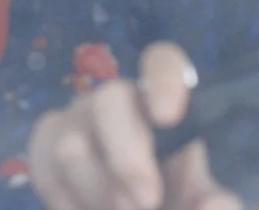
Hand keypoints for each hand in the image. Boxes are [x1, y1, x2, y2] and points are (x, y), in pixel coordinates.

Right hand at [25, 42, 239, 209]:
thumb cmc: (179, 201)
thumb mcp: (201, 204)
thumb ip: (213, 203)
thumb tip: (214, 203)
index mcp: (167, 103)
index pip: (163, 62)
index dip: (163, 80)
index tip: (169, 117)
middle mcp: (120, 101)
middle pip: (109, 100)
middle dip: (126, 157)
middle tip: (147, 202)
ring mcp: (78, 120)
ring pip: (71, 146)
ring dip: (99, 194)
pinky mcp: (45, 147)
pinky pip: (44, 168)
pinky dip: (68, 202)